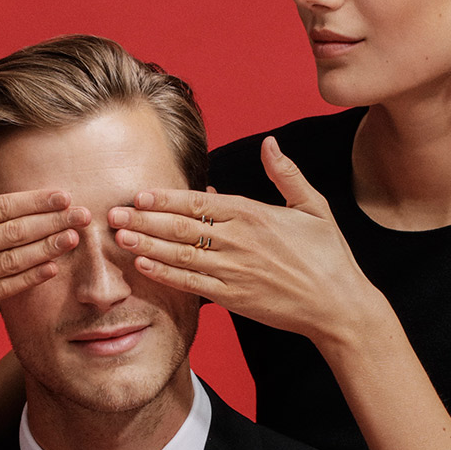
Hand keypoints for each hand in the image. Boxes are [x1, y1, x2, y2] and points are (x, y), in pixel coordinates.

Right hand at [0, 116, 88, 343]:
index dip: (32, 201)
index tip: (60, 194)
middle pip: (13, 234)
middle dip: (52, 222)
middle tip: (84, 212)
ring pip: (13, 263)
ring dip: (48, 249)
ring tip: (76, 237)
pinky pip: (2, 293)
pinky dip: (27, 279)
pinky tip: (49, 268)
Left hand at [108, 138, 387, 347]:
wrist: (339, 306)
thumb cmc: (329, 256)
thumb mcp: (314, 207)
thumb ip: (286, 174)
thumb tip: (271, 143)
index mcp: (254, 215)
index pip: (200, 202)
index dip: (166, 197)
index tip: (140, 193)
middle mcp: (239, 241)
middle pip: (182, 226)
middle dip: (145, 218)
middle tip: (111, 212)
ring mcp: (234, 271)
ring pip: (181, 254)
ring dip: (147, 244)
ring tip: (119, 236)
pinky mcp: (234, 297)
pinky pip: (192, 283)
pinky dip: (165, 274)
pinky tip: (143, 265)